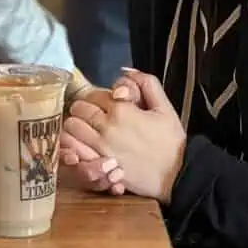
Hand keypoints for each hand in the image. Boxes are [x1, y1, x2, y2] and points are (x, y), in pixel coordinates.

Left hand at [61, 69, 186, 201]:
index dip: (99, 97)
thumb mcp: (165, 108)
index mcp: (122, 110)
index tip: (107, 104)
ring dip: (77, 126)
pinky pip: (72, 150)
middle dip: (84, 109)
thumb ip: (146, 84)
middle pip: (78, 108)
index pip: (94, 94)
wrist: (176, 176)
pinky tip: (83, 145)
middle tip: (95, 115)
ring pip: (71, 128)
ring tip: (87, 129)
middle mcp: (107, 127)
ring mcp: (100, 148)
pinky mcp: (98, 166)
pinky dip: (73, 145)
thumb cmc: (171, 143)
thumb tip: (127, 72)